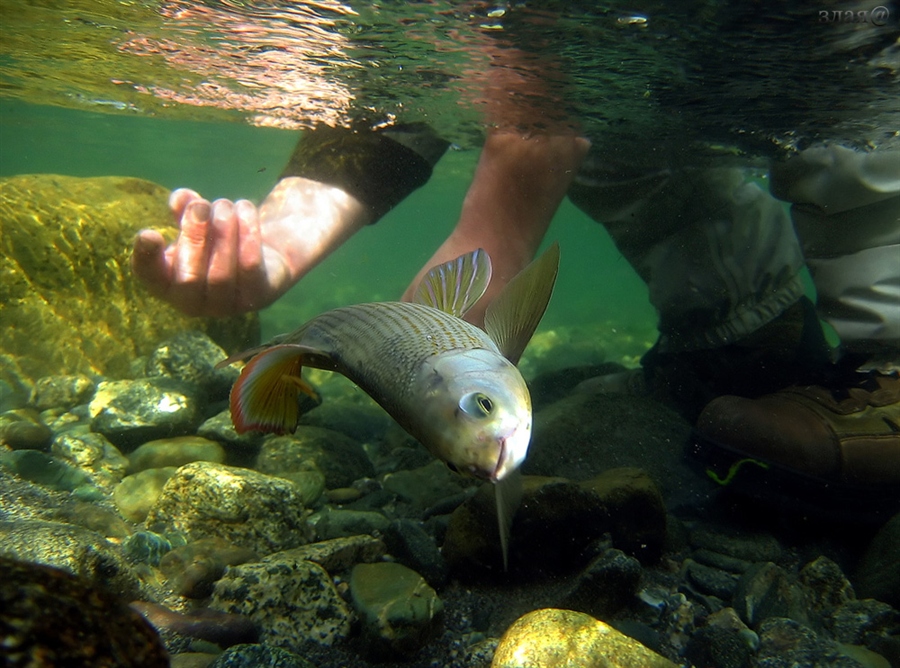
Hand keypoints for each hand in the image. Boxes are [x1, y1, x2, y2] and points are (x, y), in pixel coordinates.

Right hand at [132, 177, 370, 316]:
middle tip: (204, 204)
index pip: (150, 280)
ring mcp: (232, 306)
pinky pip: (253, 273)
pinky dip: (250, 240)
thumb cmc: (226, 231)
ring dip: (225, 235)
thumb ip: (188, 209)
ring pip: (222, 277)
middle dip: (195, 236)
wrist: (268, 246)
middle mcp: (199, 304)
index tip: (149, 232)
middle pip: (188, 278)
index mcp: (172, 284)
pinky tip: (249, 212)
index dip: (146, 261)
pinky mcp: (262, 297)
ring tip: (230, 203)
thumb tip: (181, 199)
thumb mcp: (204, 216)